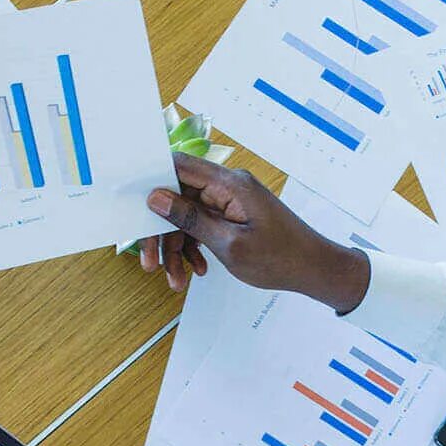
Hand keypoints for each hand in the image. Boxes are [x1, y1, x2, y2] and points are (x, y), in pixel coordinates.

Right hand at [143, 154, 371, 308]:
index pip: (179, 165)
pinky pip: (201, 225)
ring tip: (175, 279)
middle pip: (177, 197)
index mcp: (229, 183)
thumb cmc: (280, 258)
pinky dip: (194, 247)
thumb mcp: (228, 243)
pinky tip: (195, 270)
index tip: (132, 202)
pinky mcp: (232, 214)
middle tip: (150, 263)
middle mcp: (227, 186)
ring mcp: (230, 200)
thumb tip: (156, 198)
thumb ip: (190, 219)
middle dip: (162, 232)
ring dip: (177, 248)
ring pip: (187, 217)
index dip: (151, 180)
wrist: (314, 269)